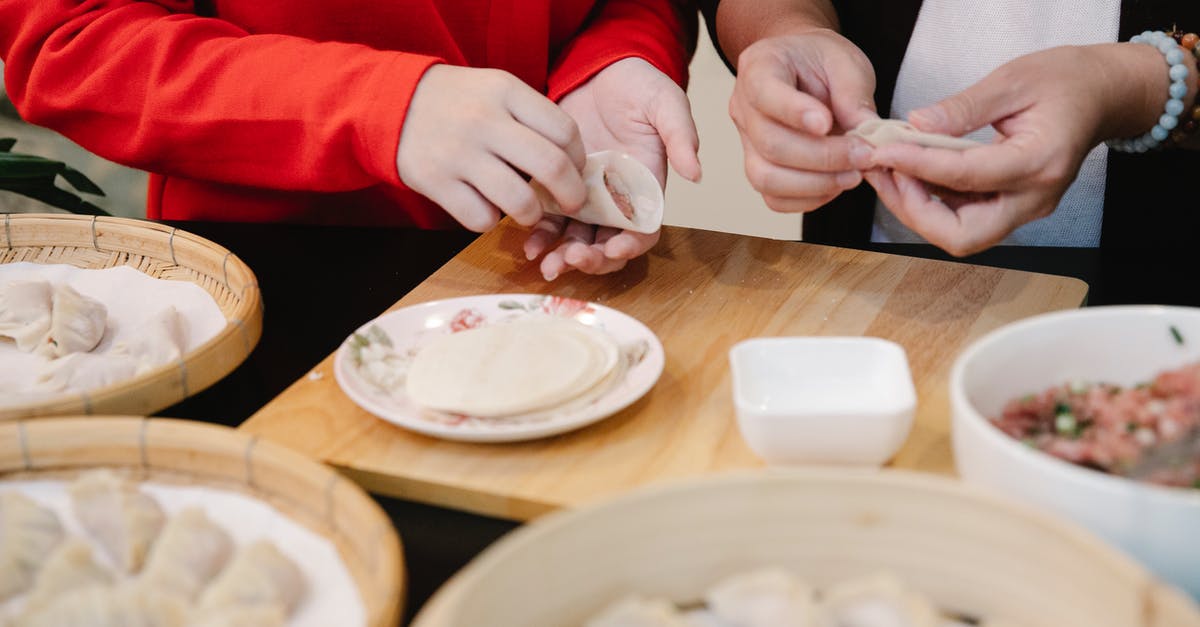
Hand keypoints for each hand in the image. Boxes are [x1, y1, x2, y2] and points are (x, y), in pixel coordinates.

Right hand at [397, 65, 586, 231]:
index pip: (564, 131)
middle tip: (571, 203)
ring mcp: (458, 153)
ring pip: (519, 201)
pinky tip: (486, 207)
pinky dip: (490, 221)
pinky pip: (481, 219)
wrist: (390, 102)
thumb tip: (573, 162)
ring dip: (533, 215)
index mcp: (505, 91)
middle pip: (550, 167)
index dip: (579, 158)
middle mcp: (484, 121)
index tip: (575, 168)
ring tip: (528, 212)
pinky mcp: (435, 182)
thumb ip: (532, 117)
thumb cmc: (458, 101)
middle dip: (571, 194)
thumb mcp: (496, 89)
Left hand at [524, 57, 700, 280]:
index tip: (614, 249)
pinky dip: (540, 234)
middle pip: (607, 244)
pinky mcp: (558, 184)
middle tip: (570, 261)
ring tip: (546, 263)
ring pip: (576, 238)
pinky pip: (549, 217)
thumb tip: (695, 173)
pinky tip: (527, 243)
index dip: (631, 246)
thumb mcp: (667, 104)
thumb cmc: (640, 86)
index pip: (644, 231)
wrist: (601, 67)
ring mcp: (586, 195)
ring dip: (563, 255)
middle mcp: (617, 200)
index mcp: (646, 188)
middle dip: (591, 260)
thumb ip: (681, 136)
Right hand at [729, 29, 877, 213]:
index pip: (764, 93)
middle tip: (863, 155)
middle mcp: (744, 108)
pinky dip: (808, 199)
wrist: (803, 68)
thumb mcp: (845, 61)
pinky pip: (774, 198)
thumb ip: (853, 94)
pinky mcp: (759, 168)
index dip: (793, 112)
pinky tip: (836, 184)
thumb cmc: (820, 60)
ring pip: (766, 178)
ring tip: (853, 175)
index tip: (826, 123)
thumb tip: (869, 134)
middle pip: (771, 144)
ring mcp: (747, 142)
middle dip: (822, 157)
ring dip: (816, 184)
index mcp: (760, 67)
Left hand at [866, 43, 1180, 255]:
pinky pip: (964, 218)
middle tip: (884, 173)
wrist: (1102, 95)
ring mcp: (1024, 208)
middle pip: (963, 235)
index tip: (883, 151)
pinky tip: (908, 172)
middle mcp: (1034, 198)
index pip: (968, 178)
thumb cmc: (1066, 82)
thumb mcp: (1013, 81)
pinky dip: (930, 201)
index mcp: (1040, 163)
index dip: (919, 167)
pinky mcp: (1011, 206)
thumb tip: (916, 125)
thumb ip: (963, 108)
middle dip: (915, 211)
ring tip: (887, 170)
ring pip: (959, 233)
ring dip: (916, 208)